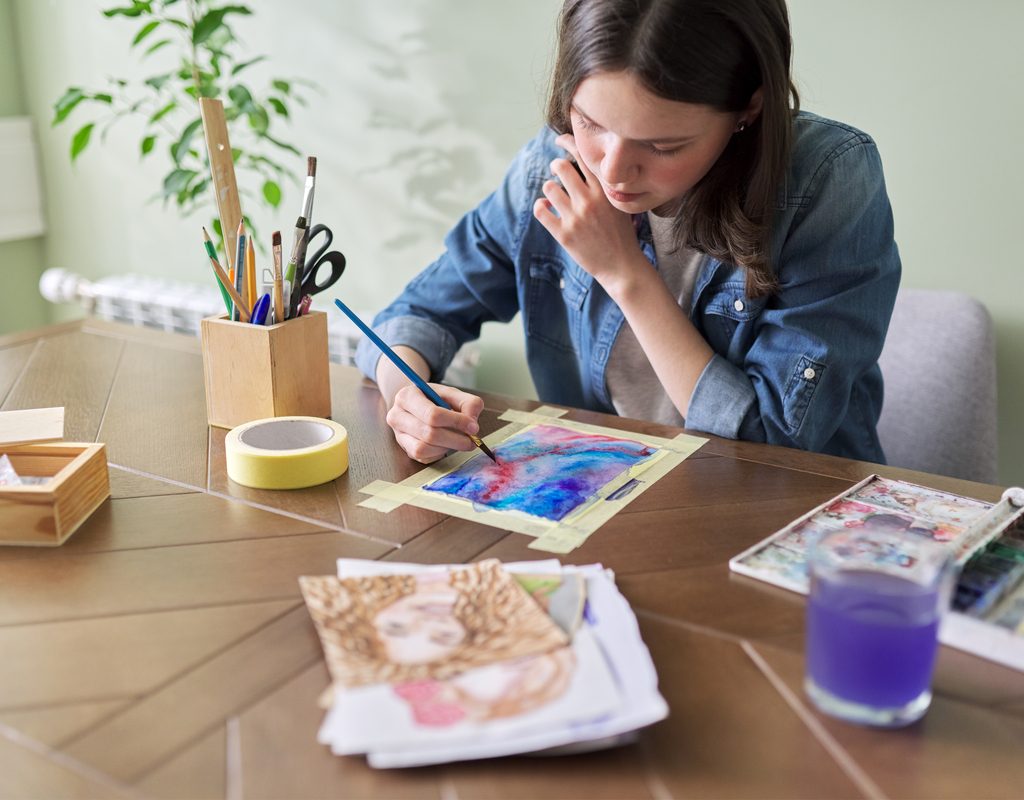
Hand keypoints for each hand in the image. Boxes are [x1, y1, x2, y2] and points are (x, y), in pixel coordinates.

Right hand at [385, 382, 483, 463]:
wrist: (420, 406)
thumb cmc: (437, 399)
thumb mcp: (453, 394)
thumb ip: (468, 404)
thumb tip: (472, 425)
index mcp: (407, 396)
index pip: (432, 414)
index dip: (456, 422)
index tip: (473, 427)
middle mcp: (397, 416)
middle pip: (429, 434)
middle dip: (456, 439)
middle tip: (472, 440)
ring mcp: (399, 435)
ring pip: (424, 448)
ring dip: (447, 447)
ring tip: (458, 439)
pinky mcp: (405, 449)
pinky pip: (424, 457)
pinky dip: (440, 453)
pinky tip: (446, 444)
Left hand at [532, 134, 644, 290]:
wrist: (622, 266)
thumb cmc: (621, 234)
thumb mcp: (620, 205)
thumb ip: (605, 186)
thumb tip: (585, 165)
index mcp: (605, 191)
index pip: (583, 157)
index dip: (569, 143)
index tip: (560, 140)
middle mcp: (589, 201)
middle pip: (560, 167)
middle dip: (556, 166)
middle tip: (557, 170)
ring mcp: (575, 218)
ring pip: (548, 187)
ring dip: (549, 189)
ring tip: (555, 195)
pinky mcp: (563, 234)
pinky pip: (540, 210)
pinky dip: (540, 206)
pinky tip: (546, 208)